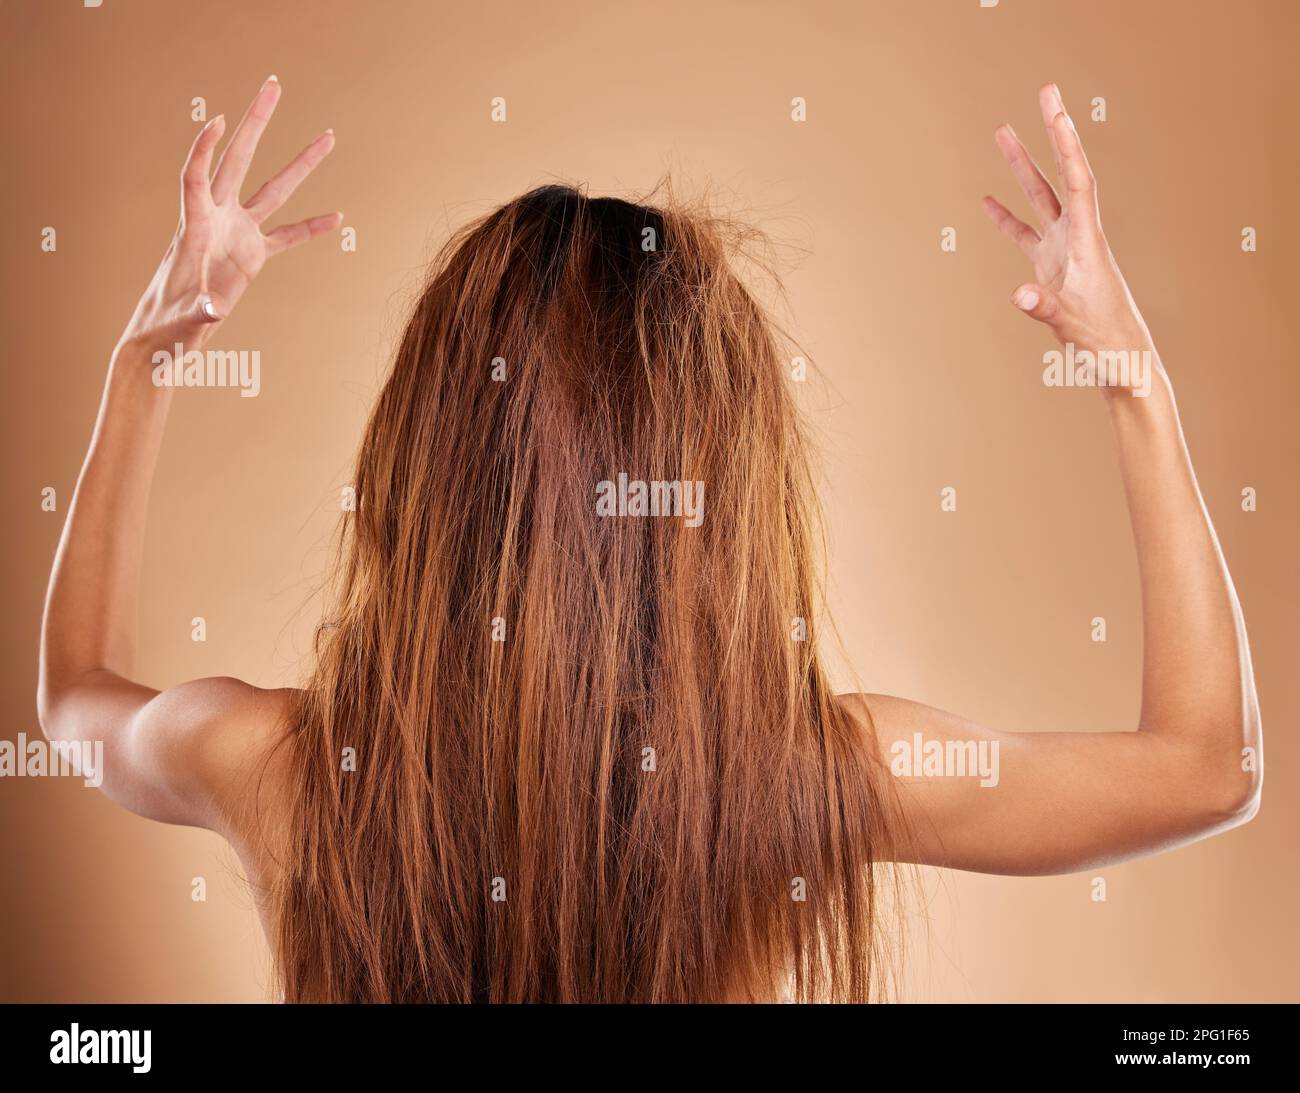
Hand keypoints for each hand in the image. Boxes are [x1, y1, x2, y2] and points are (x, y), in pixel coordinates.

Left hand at [118, 76, 339, 356]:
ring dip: (299, 164)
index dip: (204, 149)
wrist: (167, 333)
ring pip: (271, 190)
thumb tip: (215, 311)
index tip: (219, 121)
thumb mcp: (183, 318)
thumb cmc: (167, 324)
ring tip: (328, 138)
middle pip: (237, 160)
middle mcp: (217, 220)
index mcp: (194, 227)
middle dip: (255, 123)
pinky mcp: (252, 256)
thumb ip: (200, 311)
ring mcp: (237, 235)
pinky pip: (286, 236)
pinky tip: (336, 217)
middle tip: (273, 86)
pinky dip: (310, 228)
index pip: (196, 176)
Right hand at [982, 84, 1155, 381]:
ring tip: (1002, 134)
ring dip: (1022, 167)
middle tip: (1043, 94)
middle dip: (1048, 137)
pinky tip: (987, 202)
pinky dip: (1007, 218)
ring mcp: (1065, 254)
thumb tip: (1017, 293)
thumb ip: (1046, 308)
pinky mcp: (1052, 272)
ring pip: (1041, 200)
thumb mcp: (1075, 328)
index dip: (1067, 145)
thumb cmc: (1108, 347)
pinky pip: (1026, 235)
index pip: (1078, 182)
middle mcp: (1079, 239)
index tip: (1056, 111)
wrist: (1123, 365)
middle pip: (1060, 177)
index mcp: (1088, 244)